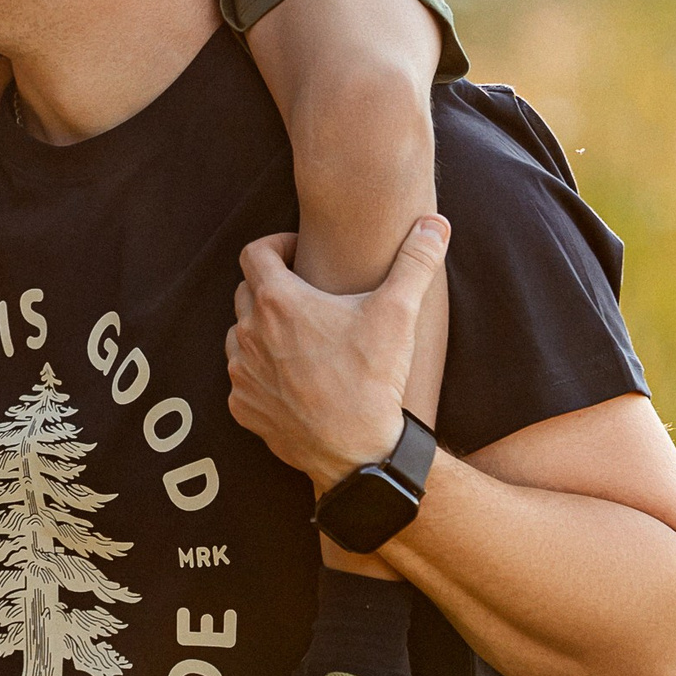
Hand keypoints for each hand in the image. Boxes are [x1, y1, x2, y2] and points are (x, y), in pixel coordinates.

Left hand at [225, 218, 448, 491]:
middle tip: (306, 295)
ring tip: (299, 335)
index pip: (254, 252)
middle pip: (245, 291)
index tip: (301, 254)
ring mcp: (241, 372)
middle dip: (271, 285)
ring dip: (261, 327)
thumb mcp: (399, 313)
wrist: (358, 452)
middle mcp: (249, 333)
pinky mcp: (242, 405)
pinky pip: (241, 376)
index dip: (277, 246)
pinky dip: (260, 369)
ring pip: (239, 333)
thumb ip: (415, 262)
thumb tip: (436, 223)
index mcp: (278, 302)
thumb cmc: (374, 379)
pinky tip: (291, 375)